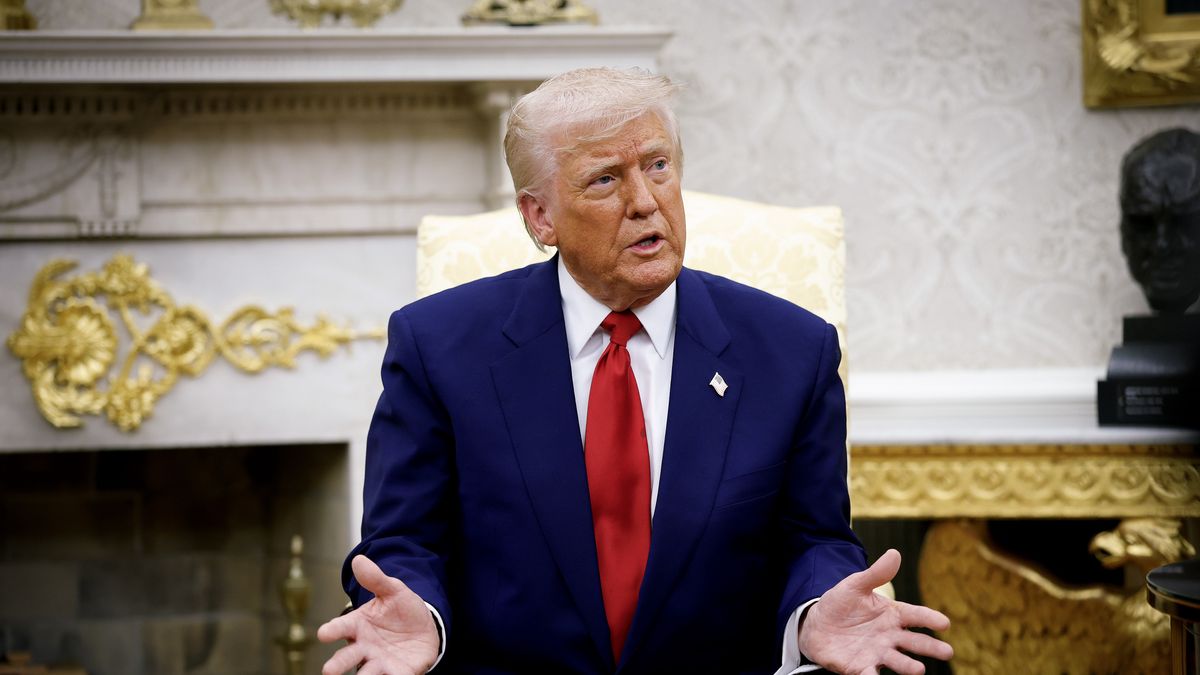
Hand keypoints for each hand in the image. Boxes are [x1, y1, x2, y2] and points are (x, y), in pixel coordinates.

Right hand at [318, 555, 439, 674]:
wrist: (424, 627)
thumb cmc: (401, 610)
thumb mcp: (393, 591)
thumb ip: (376, 579)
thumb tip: (358, 560)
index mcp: (359, 626)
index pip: (341, 627)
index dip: (331, 630)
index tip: (323, 634)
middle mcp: (365, 647)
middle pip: (347, 657)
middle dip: (338, 664)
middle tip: (328, 670)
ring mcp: (380, 662)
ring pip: (367, 673)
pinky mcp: (399, 673)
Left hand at [797, 549, 952, 674]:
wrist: (817, 625)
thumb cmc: (842, 604)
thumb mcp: (856, 585)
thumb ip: (876, 573)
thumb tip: (895, 553)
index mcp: (892, 615)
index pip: (915, 615)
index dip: (929, 618)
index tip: (944, 623)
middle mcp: (889, 636)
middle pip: (913, 641)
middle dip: (930, 647)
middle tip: (947, 652)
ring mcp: (876, 653)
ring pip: (896, 660)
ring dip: (907, 666)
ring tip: (919, 670)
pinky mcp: (859, 667)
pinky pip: (868, 674)